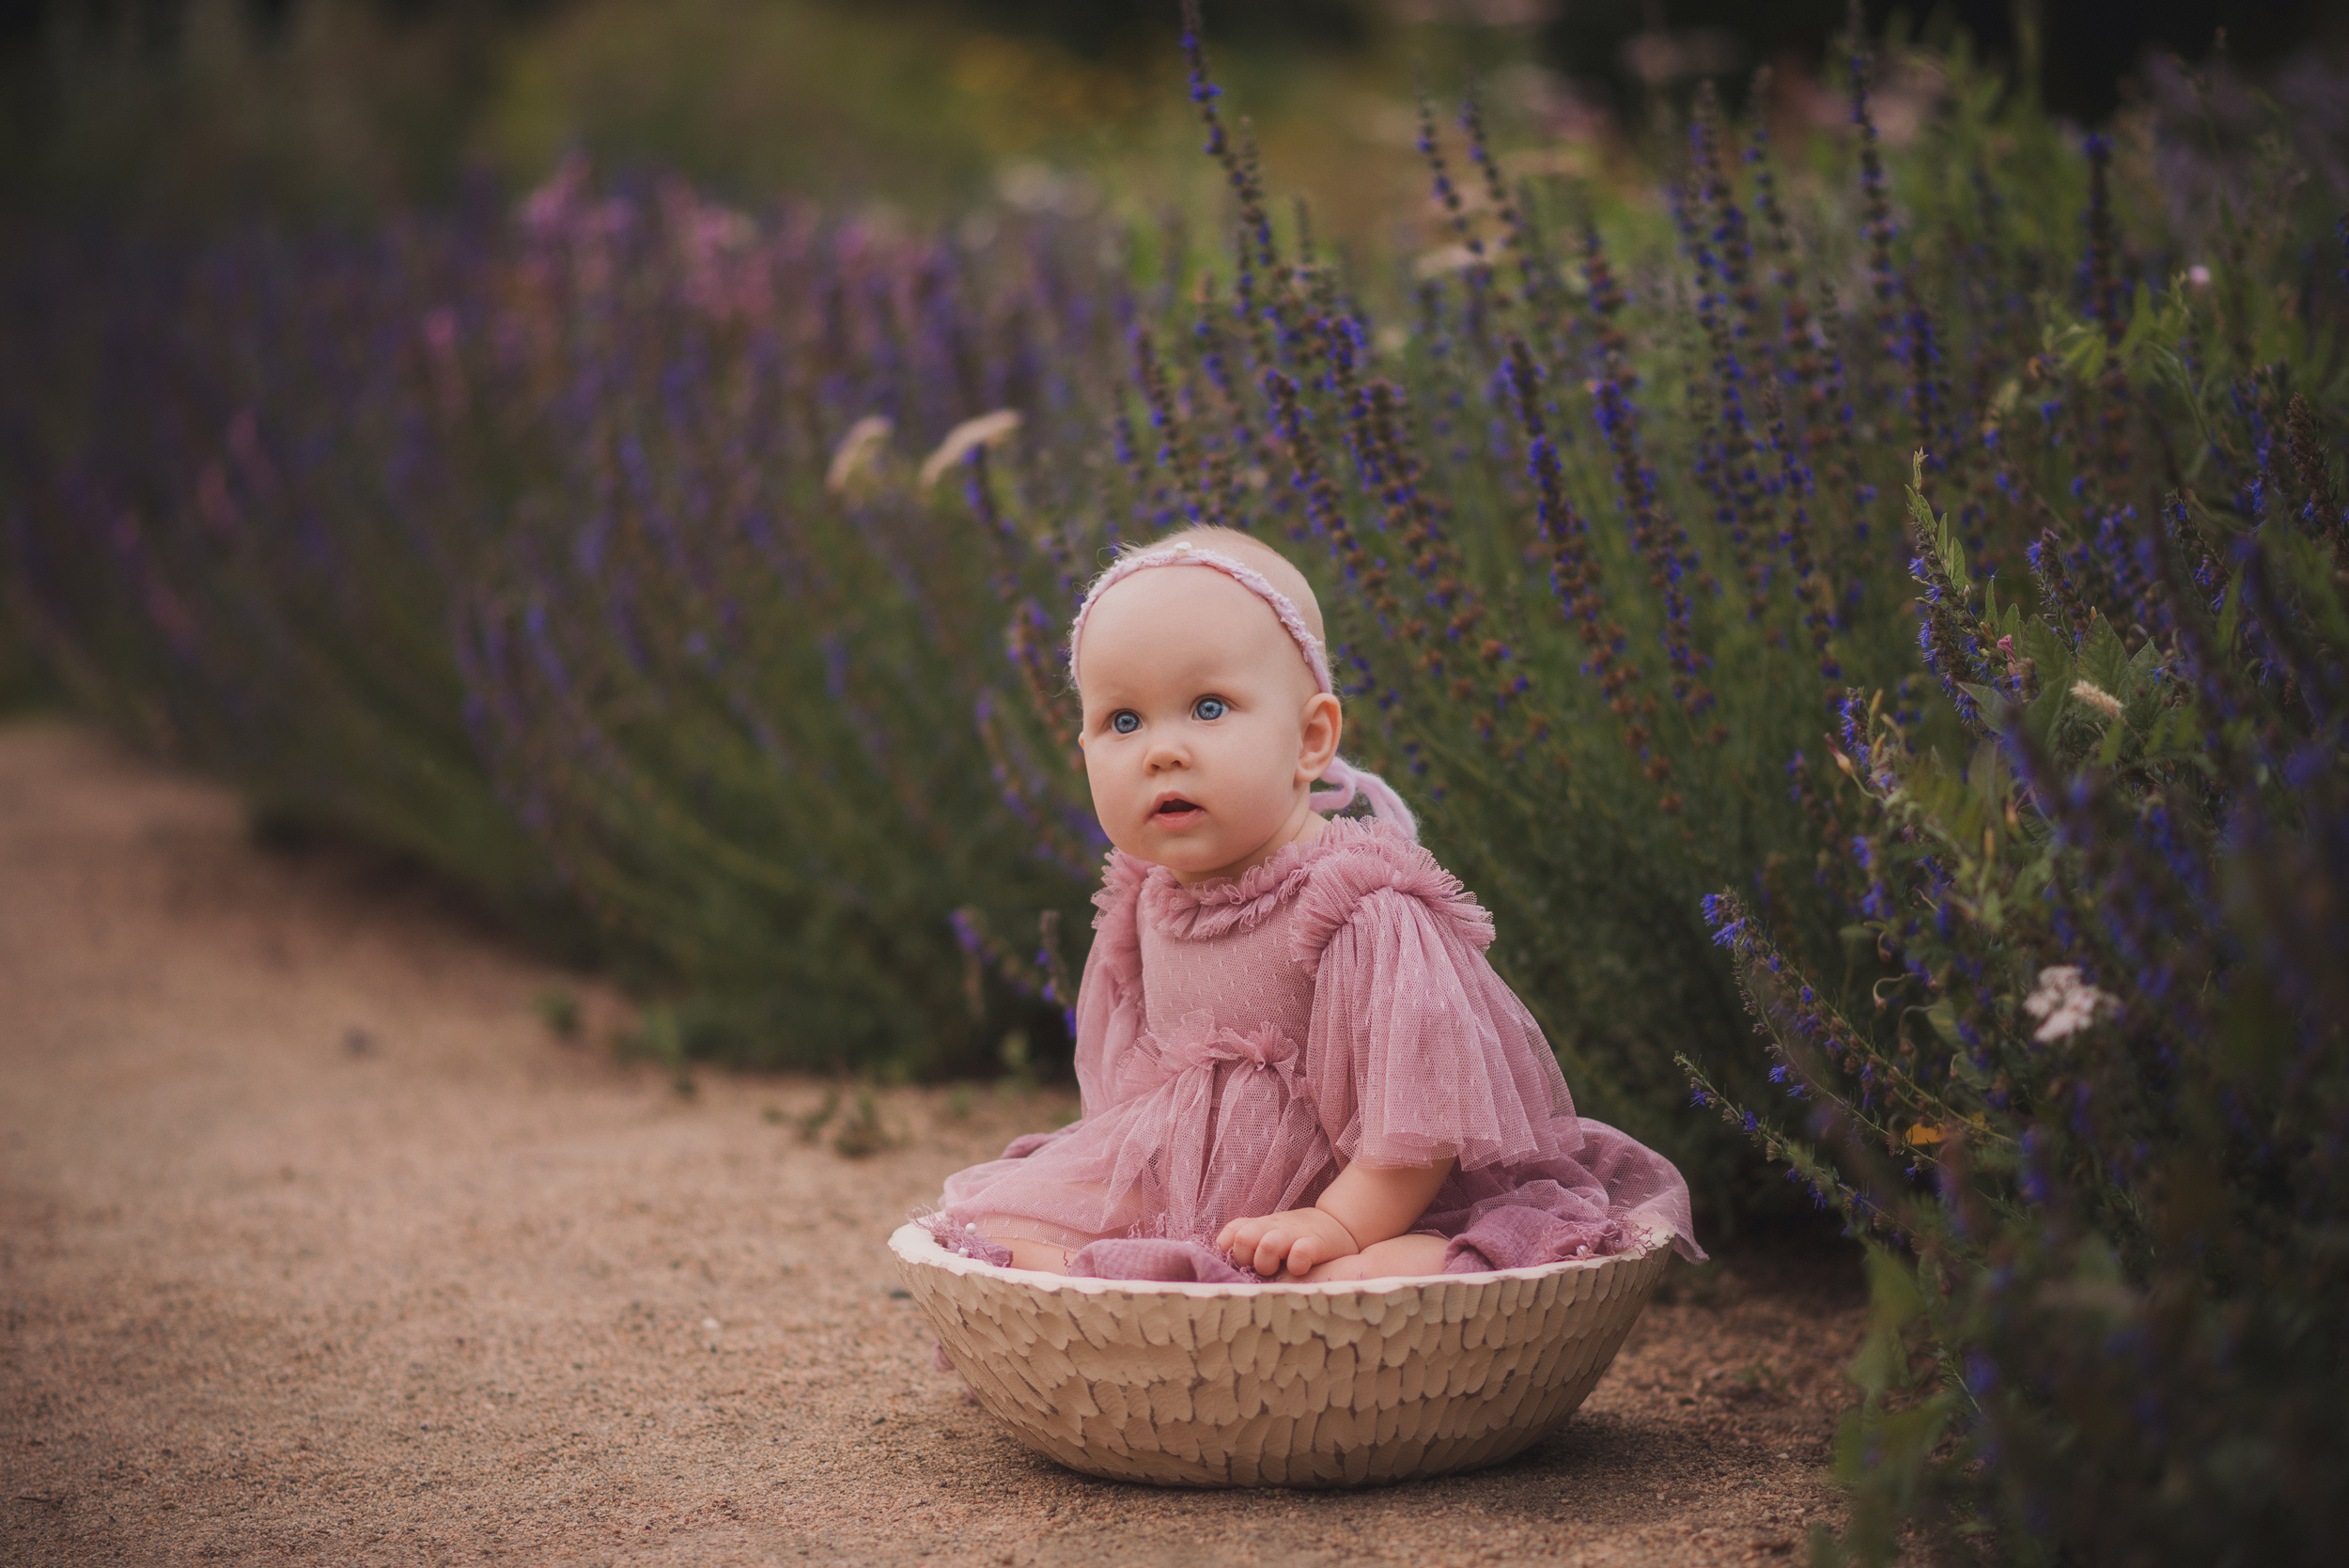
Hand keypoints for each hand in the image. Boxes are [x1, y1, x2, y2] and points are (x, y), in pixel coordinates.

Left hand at [1216, 1206, 1359, 1278]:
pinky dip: (1296, 1263)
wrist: (1338, 1226)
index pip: (1231, 1233)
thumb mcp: (1269, 1235)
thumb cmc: (1296, 1239)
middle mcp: (1273, 1229)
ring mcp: (1294, 1235)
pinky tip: (1300, 1269)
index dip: (1229, 1249)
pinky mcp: (1316, 1244)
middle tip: (1260, 1268)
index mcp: (1259, 1227)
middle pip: (1243, 1239)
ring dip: (1267, 1261)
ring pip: (1267, 1245)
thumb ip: (1248, 1246)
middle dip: (1246, 1258)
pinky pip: (1300, 1254)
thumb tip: (1220, 1268)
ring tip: (1279, 1269)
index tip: (1240, 1262)